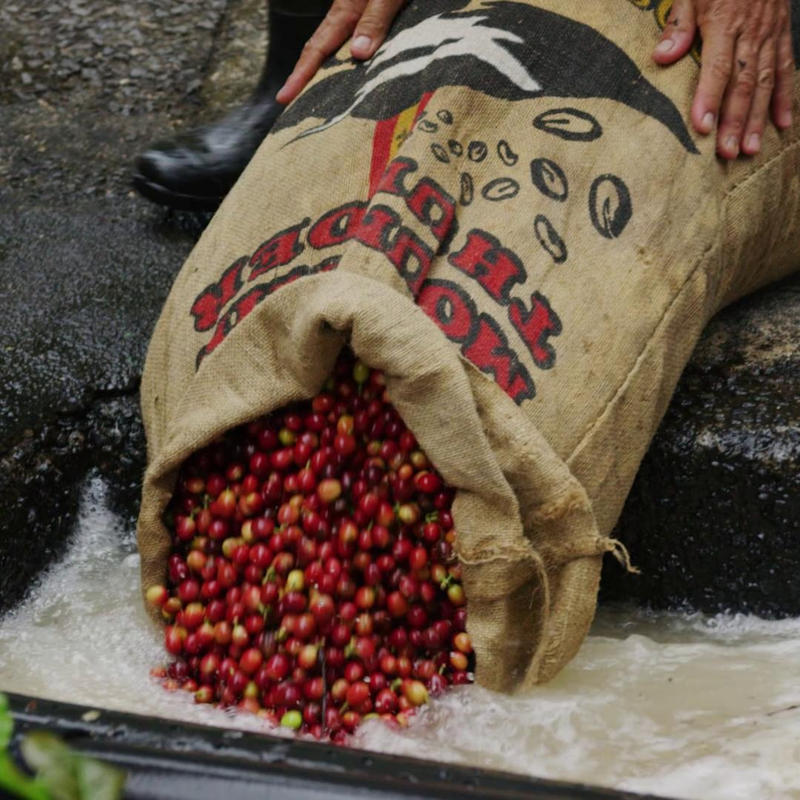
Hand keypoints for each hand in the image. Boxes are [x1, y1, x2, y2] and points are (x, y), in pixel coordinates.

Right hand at [276, 0, 405, 105]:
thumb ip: (376, 18)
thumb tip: (358, 55)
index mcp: (347, 9)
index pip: (317, 48)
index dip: (300, 74)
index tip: (284, 97)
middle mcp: (350, 13)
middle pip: (322, 50)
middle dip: (306, 78)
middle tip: (293, 107)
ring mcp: (361, 13)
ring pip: (339, 48)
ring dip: (329, 73)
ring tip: (320, 99)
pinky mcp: (377, 15)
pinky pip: (360, 43)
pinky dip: (353, 63)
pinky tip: (356, 76)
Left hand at [652, 0, 794, 157]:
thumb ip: (678, 24)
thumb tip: (662, 56)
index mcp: (725, 22)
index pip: (717, 68)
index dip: (709, 99)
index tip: (702, 128)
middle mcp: (751, 32)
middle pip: (743, 84)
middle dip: (735, 121)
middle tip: (727, 153)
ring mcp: (770, 35)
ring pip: (765, 83)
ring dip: (757, 119)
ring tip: (749, 149)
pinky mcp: (783, 34)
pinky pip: (786, 69)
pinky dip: (785, 98)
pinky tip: (782, 124)